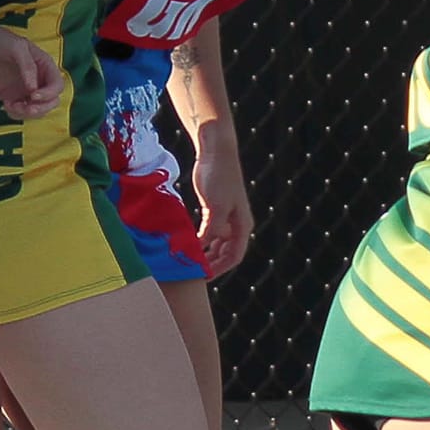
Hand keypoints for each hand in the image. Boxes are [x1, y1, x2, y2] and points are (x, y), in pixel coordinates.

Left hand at [0, 19, 63, 120]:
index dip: (49, 94)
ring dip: (27, 113)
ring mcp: (26, 90)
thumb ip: (28, 66)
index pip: (57, 85)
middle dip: (41, 108)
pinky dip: (15, 114)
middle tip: (26, 108)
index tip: (33, 95)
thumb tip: (33, 88)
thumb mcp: (17, 47)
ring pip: (37, 110)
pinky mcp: (12, 97)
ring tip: (12, 105)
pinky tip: (6, 104)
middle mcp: (39, 79)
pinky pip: (20, 112)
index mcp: (45, 66)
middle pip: (51, 102)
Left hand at [192, 133, 254, 276]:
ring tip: (188, 262)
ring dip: (205, 254)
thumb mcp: (216, 207)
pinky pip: (209, 233)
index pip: (234, 256)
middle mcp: (237, 225)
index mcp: (242, 226)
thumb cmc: (220, 178)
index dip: (219, 269)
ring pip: (217, 245)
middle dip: (211, 264)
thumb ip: (212, 229)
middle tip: (192, 273)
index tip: (202, 277)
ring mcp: (226, 218)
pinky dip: (200, 241)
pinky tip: (187, 245)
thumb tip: (204, 247)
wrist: (216, 153)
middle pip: (226, 253)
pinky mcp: (214, 210)